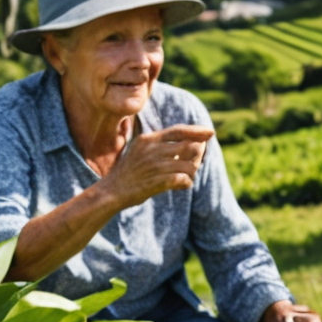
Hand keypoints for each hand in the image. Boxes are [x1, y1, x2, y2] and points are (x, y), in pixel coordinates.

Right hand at [97, 125, 214, 209]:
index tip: (210, 132)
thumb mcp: (140, 150)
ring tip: (185, 177)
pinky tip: (181, 185)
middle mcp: (152, 149)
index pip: (178, 130)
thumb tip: (192, 142)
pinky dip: (186, 183)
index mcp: (148, 139)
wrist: (111, 191)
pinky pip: (184, 180)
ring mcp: (155, 166)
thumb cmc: (129, 171)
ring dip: (192, 173)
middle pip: (190, 146)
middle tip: (194, 164)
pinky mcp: (157, 182)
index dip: (197, 131)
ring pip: (190, 166)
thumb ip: (161, 144)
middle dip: (198, 156)